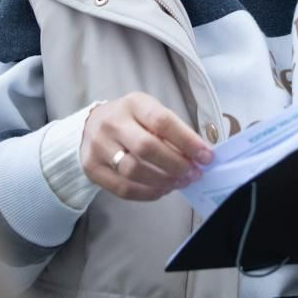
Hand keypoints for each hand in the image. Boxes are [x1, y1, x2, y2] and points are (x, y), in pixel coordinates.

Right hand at [81, 92, 213, 201]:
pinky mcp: (92, 168)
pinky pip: (122, 188)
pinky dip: (147, 193)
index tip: (206, 156)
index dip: (187, 141)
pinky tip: (162, 190)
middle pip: (147, 148)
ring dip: (163, 181)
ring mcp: (99, 146)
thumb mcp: (149, 113)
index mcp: (133, 104)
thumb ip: (172, 131)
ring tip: (179, 183)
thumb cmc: (130, 120)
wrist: (91, 125)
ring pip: (133, 170)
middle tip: (194, 174)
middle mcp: (112, 123)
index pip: (162, 121)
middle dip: (176, 164)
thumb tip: (199, 155)